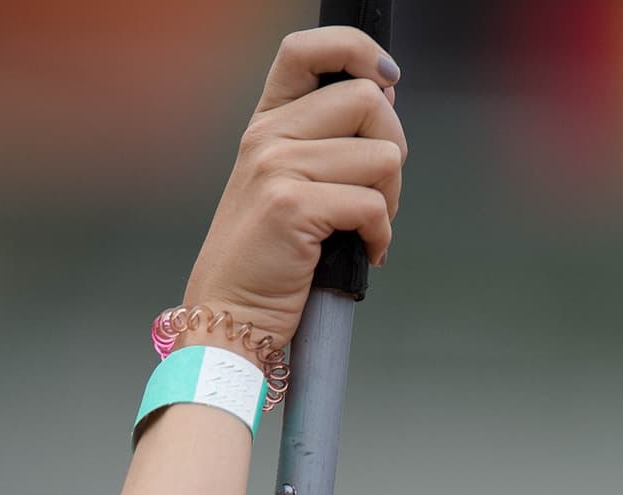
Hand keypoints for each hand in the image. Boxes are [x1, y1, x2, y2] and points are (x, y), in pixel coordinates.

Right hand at [181, 28, 405, 354]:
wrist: (229, 318)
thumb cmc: (264, 264)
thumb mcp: (286, 188)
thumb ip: (327, 143)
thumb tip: (384, 100)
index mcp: (267, 124)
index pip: (309, 49)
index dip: (359, 50)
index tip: (387, 80)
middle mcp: (269, 137)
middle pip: (367, 100)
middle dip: (393, 147)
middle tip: (378, 192)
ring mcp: (277, 169)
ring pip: (381, 156)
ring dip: (390, 199)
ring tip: (365, 229)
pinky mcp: (291, 207)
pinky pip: (372, 205)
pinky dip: (380, 236)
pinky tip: (364, 253)